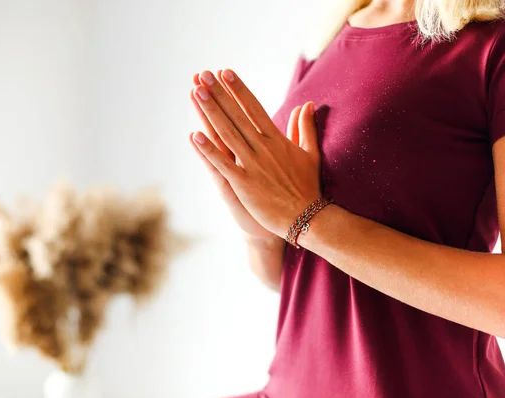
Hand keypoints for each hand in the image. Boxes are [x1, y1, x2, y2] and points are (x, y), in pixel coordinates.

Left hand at [188, 69, 321, 238]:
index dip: (239, 90)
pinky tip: (195, 136)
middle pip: (237, 115)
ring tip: (196, 92)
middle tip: (203, 74)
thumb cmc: (307, 187)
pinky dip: (209, 150)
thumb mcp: (310, 153)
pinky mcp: (245, 184)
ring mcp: (253, 165)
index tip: (225, 72)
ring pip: (228, 134)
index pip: (254, 108)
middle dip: (219, 94)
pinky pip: (223, 164)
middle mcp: (263, 148)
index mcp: (277, 140)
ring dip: (211, 112)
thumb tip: (307, 104)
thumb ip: (305, 127)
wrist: (307, 218)